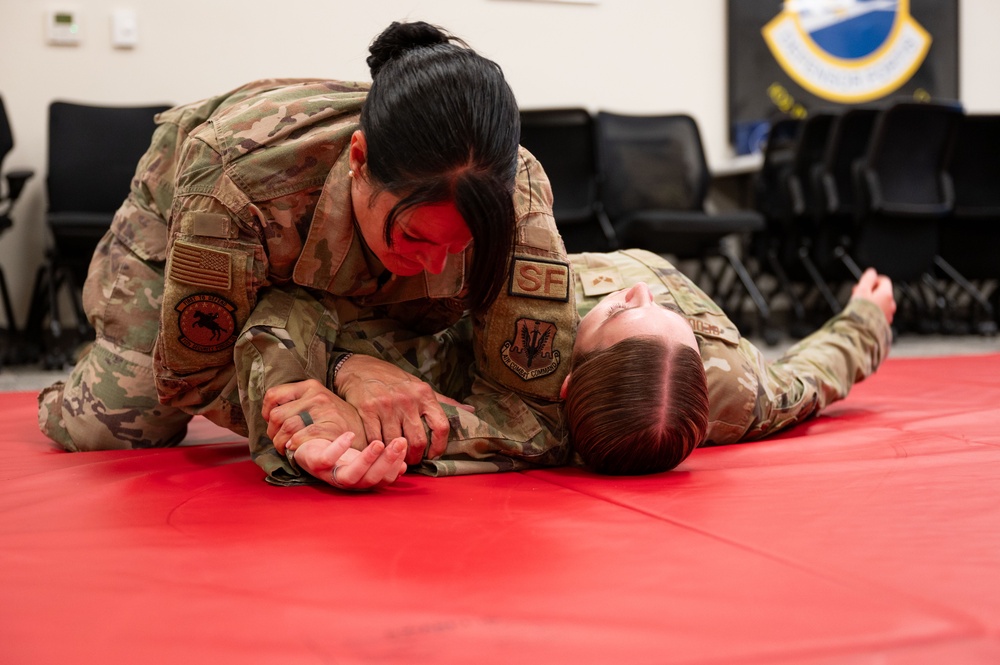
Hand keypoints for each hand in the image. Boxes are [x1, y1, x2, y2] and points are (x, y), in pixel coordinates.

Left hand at [262, 379, 365, 454]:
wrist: (364, 432)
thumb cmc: (338, 420)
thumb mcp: (320, 402)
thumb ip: (299, 403)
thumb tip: (270, 414)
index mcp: (310, 386)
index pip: (273, 394)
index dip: (265, 411)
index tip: (270, 422)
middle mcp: (316, 395)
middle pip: (276, 414)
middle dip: (272, 432)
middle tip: (279, 440)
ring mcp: (323, 411)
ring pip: (286, 427)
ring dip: (280, 443)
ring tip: (285, 448)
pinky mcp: (329, 427)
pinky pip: (300, 437)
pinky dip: (293, 445)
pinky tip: (295, 449)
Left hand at [292, 432, 406, 490]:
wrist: (307, 447)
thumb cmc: (338, 453)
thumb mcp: (362, 457)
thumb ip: (382, 462)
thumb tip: (403, 467)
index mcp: (362, 480)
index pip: (383, 479)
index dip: (395, 465)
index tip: (404, 446)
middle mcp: (348, 482)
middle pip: (370, 479)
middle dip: (387, 462)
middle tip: (399, 442)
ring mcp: (331, 475)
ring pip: (351, 475)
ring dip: (367, 460)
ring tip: (378, 443)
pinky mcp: (315, 464)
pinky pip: (327, 460)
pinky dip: (338, 449)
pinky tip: (349, 435)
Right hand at [333, 354, 471, 464]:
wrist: (361, 369)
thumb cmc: (394, 380)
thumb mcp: (420, 386)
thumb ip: (444, 402)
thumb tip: (471, 410)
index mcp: (424, 394)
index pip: (441, 427)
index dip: (440, 447)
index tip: (433, 455)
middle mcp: (407, 400)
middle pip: (418, 441)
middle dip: (416, 457)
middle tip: (412, 460)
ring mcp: (387, 405)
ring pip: (396, 444)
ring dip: (396, 456)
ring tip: (396, 457)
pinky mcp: (367, 410)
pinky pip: (376, 439)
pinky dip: (379, 449)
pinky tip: (381, 450)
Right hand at [851, 267, 895, 323]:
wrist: (861, 331)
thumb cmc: (861, 311)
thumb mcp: (862, 290)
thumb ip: (868, 279)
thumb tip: (872, 272)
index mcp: (886, 294)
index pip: (884, 280)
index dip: (873, 280)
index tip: (865, 283)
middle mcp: (890, 304)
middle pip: (882, 292)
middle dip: (870, 291)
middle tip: (858, 293)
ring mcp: (888, 315)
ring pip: (881, 304)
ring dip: (871, 302)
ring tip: (859, 305)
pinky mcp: (884, 324)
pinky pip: (879, 314)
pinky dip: (872, 312)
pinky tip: (863, 314)